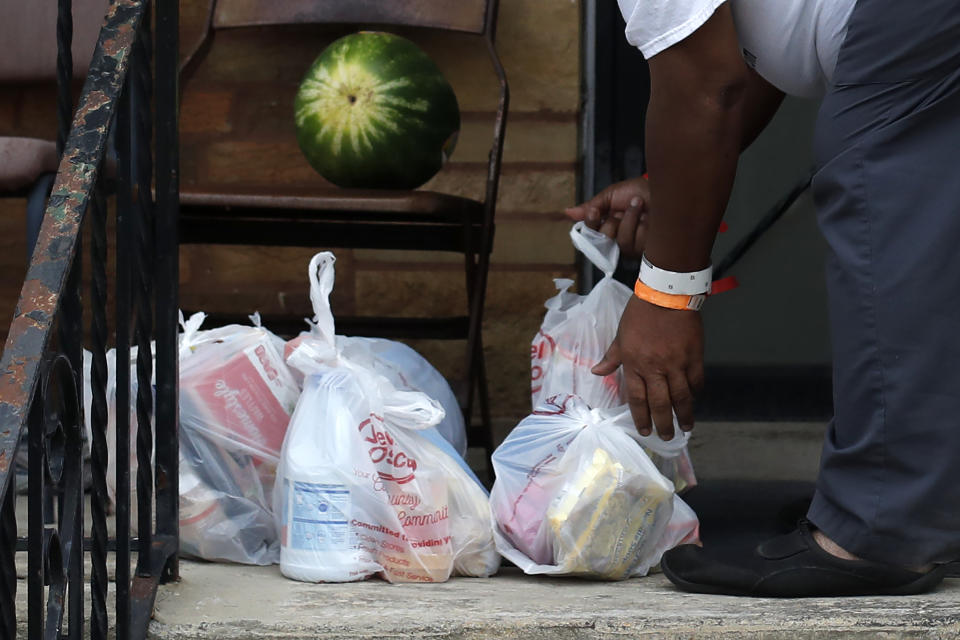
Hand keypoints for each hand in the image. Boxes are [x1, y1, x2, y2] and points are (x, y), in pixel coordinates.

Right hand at [564, 177, 649, 259]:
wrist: (665, 189)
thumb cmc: (640, 191)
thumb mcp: (611, 195)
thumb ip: (591, 206)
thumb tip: (567, 212)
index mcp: (607, 223)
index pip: (590, 232)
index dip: (590, 224)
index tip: (594, 212)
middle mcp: (617, 236)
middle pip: (601, 239)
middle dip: (610, 221)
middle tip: (619, 209)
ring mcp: (632, 244)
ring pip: (617, 240)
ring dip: (627, 219)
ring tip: (638, 205)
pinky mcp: (644, 250)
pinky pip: (632, 241)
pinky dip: (638, 224)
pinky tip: (647, 216)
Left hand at [592, 296, 703, 439]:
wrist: (666, 294)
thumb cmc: (640, 313)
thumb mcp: (621, 335)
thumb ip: (612, 357)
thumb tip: (597, 372)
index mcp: (634, 363)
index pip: (637, 398)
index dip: (641, 417)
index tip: (645, 430)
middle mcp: (655, 367)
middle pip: (659, 403)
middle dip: (663, 423)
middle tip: (666, 436)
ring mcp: (676, 363)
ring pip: (681, 396)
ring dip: (683, 414)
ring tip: (685, 427)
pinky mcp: (694, 356)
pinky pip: (696, 380)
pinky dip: (696, 392)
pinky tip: (695, 399)